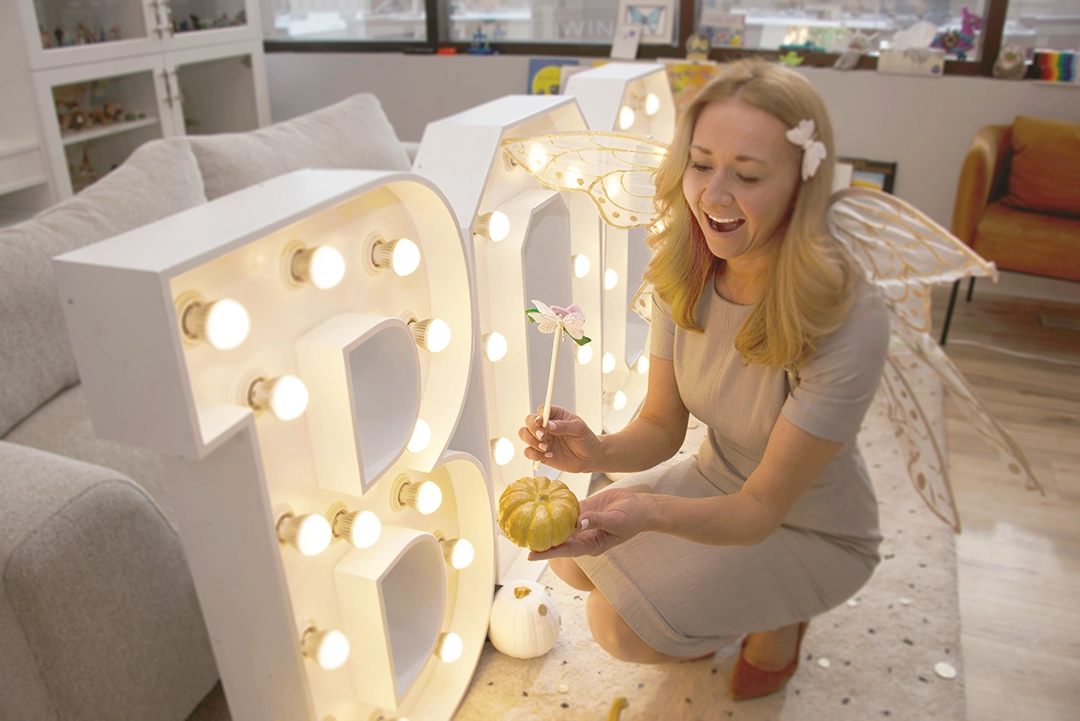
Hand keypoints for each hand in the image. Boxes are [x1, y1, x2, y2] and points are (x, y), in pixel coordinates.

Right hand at [519, 404, 602, 473]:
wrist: (589, 458)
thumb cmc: (585, 439)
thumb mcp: (579, 429)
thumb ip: (564, 426)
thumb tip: (550, 425)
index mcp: (556, 415)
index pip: (542, 410)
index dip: (539, 415)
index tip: (541, 422)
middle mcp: (546, 426)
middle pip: (529, 421)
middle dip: (532, 429)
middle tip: (543, 437)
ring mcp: (541, 439)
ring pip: (524, 435)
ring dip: (531, 441)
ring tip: (546, 448)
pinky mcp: (539, 452)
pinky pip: (528, 452)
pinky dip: (535, 454)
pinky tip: (549, 455)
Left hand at [527, 487, 650, 559]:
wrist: (640, 507)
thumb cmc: (632, 519)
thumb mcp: (616, 521)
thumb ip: (597, 521)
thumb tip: (577, 523)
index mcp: (591, 545)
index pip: (565, 551)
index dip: (548, 553)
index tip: (530, 555)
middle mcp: (583, 536)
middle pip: (558, 540)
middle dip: (540, 540)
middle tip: (519, 539)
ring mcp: (582, 523)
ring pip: (559, 525)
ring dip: (544, 523)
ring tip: (524, 520)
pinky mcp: (583, 510)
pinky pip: (566, 509)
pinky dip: (555, 506)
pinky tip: (541, 501)